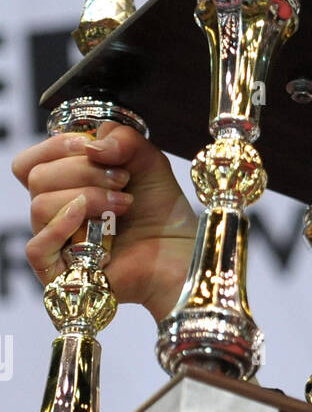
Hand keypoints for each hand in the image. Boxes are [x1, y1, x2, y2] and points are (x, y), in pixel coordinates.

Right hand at [13, 120, 195, 323]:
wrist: (180, 252)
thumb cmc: (161, 210)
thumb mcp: (148, 161)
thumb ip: (123, 139)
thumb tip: (91, 144)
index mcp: (64, 185)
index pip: (30, 162)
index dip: (56, 146)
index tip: (91, 145)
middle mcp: (54, 213)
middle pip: (37, 177)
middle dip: (84, 170)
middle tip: (123, 180)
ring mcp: (55, 244)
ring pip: (39, 206)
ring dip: (88, 197)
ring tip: (124, 204)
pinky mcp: (58, 273)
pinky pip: (37, 247)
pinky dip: (63, 226)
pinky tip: (94, 221)